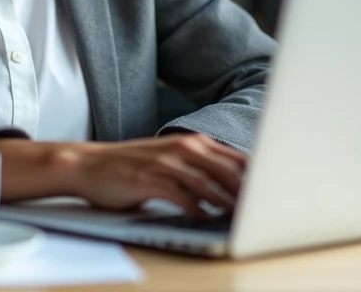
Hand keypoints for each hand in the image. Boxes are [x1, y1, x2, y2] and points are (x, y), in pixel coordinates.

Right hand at [62, 133, 245, 217]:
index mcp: (191, 143)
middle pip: (226, 170)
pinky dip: (196, 209)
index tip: (272, 194)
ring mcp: (164, 163)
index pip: (234, 158)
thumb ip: (199, 168)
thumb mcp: (169, 158)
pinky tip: (203, 219)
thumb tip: (233, 188)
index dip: (255, 177)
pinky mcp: (148, 180)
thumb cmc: (132, 165)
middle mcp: (181, 148)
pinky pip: (180, 196)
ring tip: (239, 218)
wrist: (88, 164)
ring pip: (206, 183)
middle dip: (247, 192)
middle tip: (262, 211)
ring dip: (225, 202)